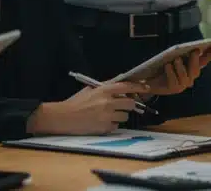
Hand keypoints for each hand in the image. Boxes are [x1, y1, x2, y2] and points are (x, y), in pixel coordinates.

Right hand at [31, 81, 149, 134]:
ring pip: (125, 116)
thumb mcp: (90, 89)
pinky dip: (112, 124)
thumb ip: (106, 86)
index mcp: (104, 90)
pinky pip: (116, 125)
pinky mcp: (105, 128)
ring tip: (107, 114)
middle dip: (129, 104)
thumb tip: (121, 83)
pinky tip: (101, 122)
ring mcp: (107, 116)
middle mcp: (108, 102)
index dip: (139, 87)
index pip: (127, 87)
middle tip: (123, 105)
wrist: (64, 118)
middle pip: (131, 103)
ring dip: (120, 115)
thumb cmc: (76, 102)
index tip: (146, 87)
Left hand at [142, 48, 210, 95]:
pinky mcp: (173, 89)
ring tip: (177, 59)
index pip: (203, 62)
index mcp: (192, 69)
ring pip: (185, 76)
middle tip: (194, 50)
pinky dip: (170, 72)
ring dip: (181, 66)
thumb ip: (183, 54)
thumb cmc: (164, 66)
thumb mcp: (174, 58)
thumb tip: (193, 48)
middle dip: (195, 60)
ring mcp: (182, 85)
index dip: (209, 55)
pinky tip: (167, 65)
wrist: (151, 79)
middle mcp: (190, 79)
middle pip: (195, 70)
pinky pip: (173, 81)